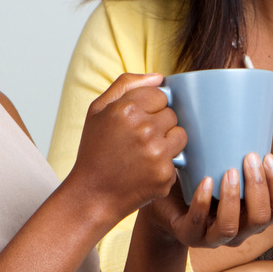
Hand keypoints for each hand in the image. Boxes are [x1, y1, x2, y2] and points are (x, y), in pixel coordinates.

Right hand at [66, 73, 182, 220]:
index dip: (149, 108)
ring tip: (145, 153)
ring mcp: (157, 153)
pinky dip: (165, 165)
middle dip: (159, 125)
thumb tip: (159, 77)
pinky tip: (145, 171)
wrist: (91, 195)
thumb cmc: (95, 150)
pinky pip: (178, 159)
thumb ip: (126, 85)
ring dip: (168, 143)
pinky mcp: (165, 174)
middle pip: (172, 115)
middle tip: (138, 140)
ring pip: (180, 135)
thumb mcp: (98, 110)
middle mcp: (144, 129)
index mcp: (126, 108)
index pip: (161, 95)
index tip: (136, 121)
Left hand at [141, 153, 272, 249]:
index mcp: (253, 215)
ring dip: (232, 197)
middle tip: (250, 158)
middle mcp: (240, 231)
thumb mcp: (223, 168)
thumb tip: (250, 117)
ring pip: (231, 227)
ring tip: (228, 171)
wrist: (166, 202)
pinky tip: (205, 181)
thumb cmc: (198, 180)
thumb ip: (239, 156)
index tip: (268, 157)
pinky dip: (202, 201)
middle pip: (261, 218)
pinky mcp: (189, 236)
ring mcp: (213, 237)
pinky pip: (197, 224)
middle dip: (258, 187)